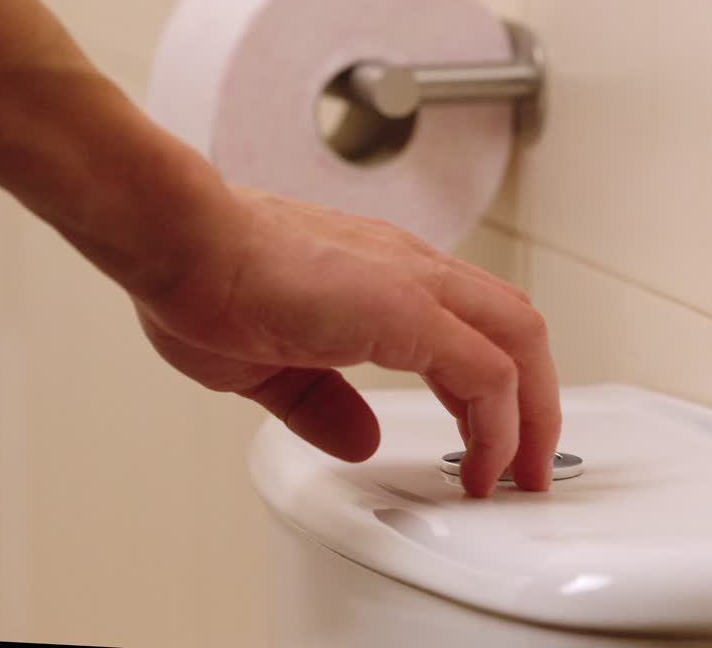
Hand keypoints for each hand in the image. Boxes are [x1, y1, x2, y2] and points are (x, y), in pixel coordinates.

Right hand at [134, 186, 560, 496]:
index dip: (497, 389)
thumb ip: (325, 402)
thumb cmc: (206, 280)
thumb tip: (361, 437)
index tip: (490, 441)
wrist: (174, 237)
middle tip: (530, 466)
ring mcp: (415, 283)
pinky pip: (486, 372)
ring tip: (520, 474)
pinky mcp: (405, 308)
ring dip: (531, 416)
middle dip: (537, 404)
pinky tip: (481, 463)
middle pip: (518, 329)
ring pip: (520, 344)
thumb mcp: (273, 365)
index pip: (478, 326)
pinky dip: (499, 424)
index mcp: (389, 279)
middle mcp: (414, 271)